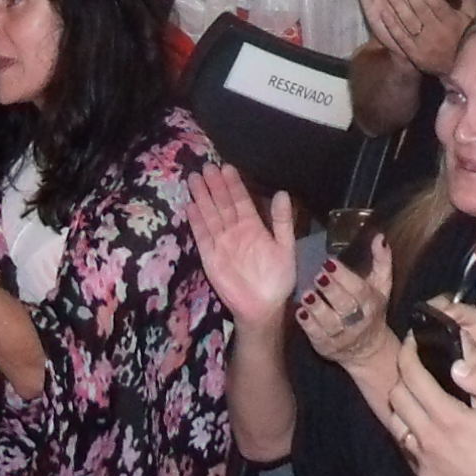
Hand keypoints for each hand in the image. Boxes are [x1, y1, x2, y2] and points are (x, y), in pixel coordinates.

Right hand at [182, 165, 300, 326]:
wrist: (263, 308)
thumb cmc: (277, 279)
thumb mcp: (285, 247)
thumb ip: (282, 221)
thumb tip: (281, 192)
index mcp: (254, 226)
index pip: (241, 201)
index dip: (234, 185)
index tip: (226, 167)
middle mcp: (235, 231)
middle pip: (222, 204)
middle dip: (215, 186)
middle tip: (206, 166)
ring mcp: (221, 242)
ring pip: (210, 215)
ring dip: (202, 198)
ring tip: (194, 178)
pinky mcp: (210, 257)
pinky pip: (202, 236)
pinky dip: (196, 222)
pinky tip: (190, 206)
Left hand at [298, 235, 396, 372]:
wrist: (368, 349)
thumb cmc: (372, 308)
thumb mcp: (382, 285)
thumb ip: (382, 260)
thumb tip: (379, 237)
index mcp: (371, 303)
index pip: (358, 289)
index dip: (344, 276)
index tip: (329, 262)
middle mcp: (358, 322)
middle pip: (345, 306)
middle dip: (331, 290)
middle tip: (317, 275)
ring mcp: (342, 337)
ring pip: (330, 323)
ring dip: (317, 308)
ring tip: (307, 294)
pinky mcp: (326, 348)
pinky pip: (316, 337)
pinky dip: (308, 325)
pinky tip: (300, 312)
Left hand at [356, 0, 475, 76]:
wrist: (458, 69)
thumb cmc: (464, 37)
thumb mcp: (471, 15)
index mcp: (451, 20)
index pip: (436, 1)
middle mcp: (437, 31)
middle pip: (421, 9)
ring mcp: (424, 44)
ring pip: (409, 22)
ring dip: (397, 4)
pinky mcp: (414, 54)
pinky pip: (401, 38)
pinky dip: (392, 25)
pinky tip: (382, 13)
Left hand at [384, 299, 475, 475]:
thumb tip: (456, 363)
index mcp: (447, 417)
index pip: (412, 376)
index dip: (408, 353)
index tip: (411, 341)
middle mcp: (426, 438)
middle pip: (396, 396)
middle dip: (402, 374)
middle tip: (415, 365)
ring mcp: (421, 460)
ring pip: (394, 422)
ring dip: (401, 404)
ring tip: (417, 395)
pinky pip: (404, 447)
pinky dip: (408, 430)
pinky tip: (425, 427)